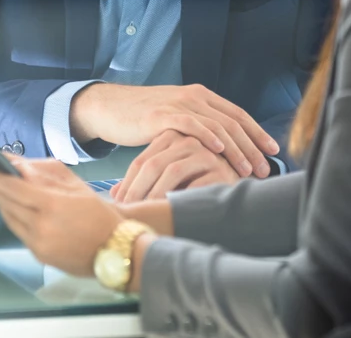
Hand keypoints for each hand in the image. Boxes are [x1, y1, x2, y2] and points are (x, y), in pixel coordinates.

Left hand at [0, 158, 121, 276]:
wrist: (115, 250)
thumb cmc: (99, 214)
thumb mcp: (76, 187)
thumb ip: (47, 175)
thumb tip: (21, 166)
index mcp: (52, 205)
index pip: (14, 189)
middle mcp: (41, 226)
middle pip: (8, 205)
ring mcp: (39, 244)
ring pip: (11, 220)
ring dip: (2, 204)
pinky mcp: (39, 256)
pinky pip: (20, 233)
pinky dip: (14, 219)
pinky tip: (13, 210)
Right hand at [70, 83, 277, 178]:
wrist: (111, 108)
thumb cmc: (145, 119)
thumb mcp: (178, 120)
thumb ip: (199, 128)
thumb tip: (224, 152)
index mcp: (202, 96)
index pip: (238, 114)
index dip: (257, 133)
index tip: (274, 152)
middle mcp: (195, 96)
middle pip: (233, 121)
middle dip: (252, 146)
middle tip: (264, 168)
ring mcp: (179, 104)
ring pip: (217, 124)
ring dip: (236, 148)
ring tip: (247, 168)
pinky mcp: (162, 114)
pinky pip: (190, 123)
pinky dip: (207, 135)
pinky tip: (218, 149)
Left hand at [113, 129, 240, 202]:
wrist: (238, 190)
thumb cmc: (197, 184)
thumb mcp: (168, 178)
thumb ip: (144, 182)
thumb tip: (112, 197)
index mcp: (173, 137)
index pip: (142, 161)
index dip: (127, 183)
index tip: (116, 204)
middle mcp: (189, 140)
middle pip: (152, 165)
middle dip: (136, 190)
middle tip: (125, 211)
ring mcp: (206, 152)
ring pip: (171, 172)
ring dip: (154, 195)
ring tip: (144, 214)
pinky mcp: (221, 169)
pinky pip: (194, 184)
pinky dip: (179, 198)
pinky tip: (169, 212)